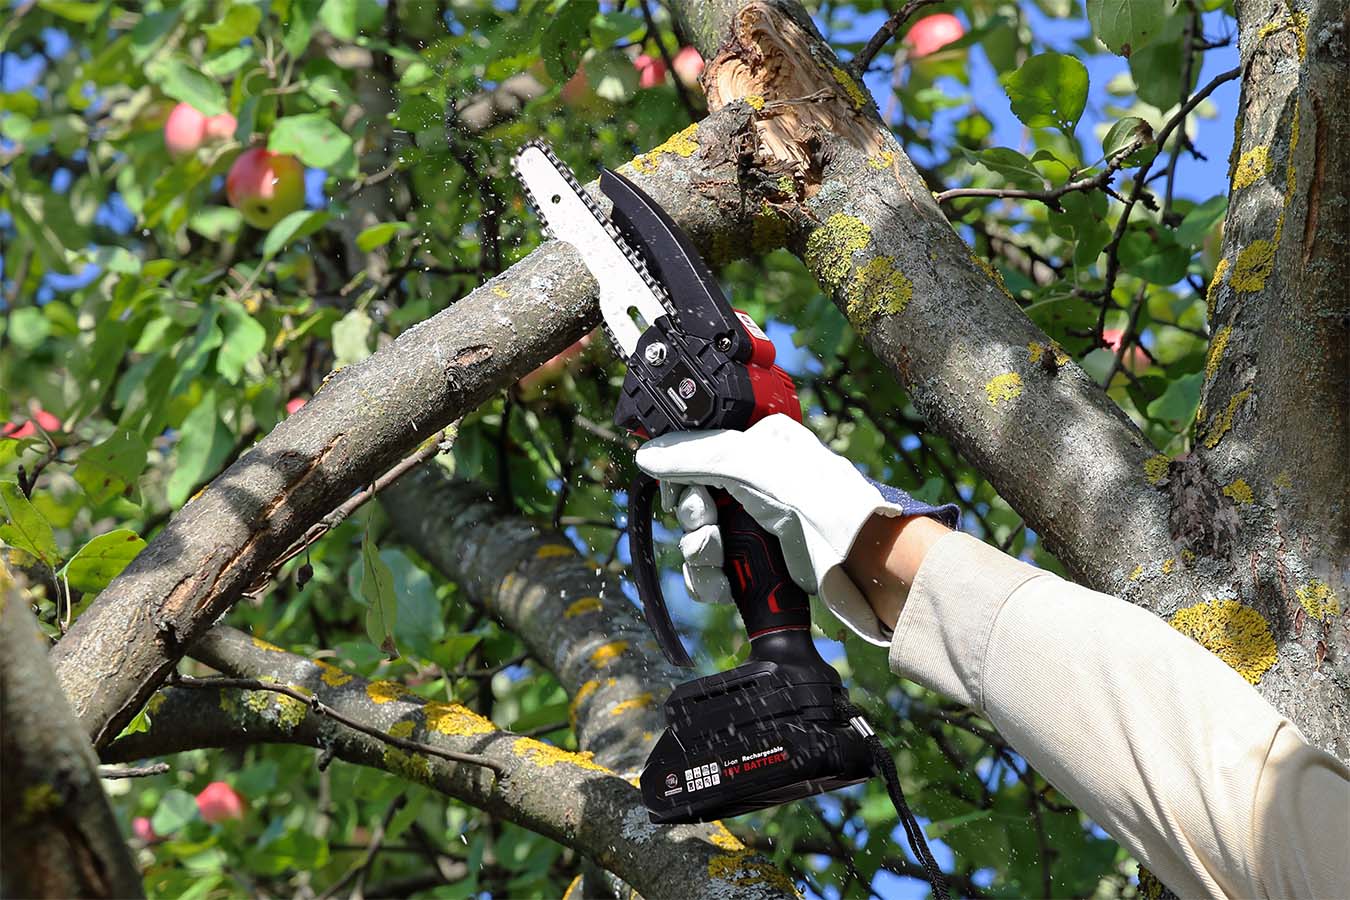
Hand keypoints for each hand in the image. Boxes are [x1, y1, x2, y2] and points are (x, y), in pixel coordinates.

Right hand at [635, 414, 956, 644]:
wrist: (855, 558)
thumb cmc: (818, 498)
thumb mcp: (748, 463)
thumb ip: (693, 455)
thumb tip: (648, 454)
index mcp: (756, 444)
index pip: (696, 453)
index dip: (680, 473)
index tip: (677, 485)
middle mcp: (753, 482)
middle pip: (691, 499)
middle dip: (693, 516)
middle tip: (709, 520)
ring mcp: (754, 525)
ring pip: (697, 539)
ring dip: (698, 551)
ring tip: (717, 555)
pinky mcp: (755, 563)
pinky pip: (711, 571)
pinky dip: (709, 580)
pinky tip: (723, 584)